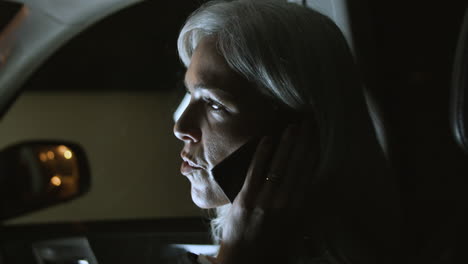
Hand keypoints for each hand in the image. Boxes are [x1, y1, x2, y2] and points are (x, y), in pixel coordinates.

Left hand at [216, 119, 317, 263]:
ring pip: (278, 166)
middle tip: (309, 122)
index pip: (310, 175)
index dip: (315, 154)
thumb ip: (304, 209)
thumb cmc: (271, 247)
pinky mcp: (245, 200)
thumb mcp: (296, 231)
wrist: (244, 261)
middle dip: (304, 142)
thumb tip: (314, 187)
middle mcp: (284, 204)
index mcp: (298, 211)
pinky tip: (267, 139)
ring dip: (286, 144)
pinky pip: (255, 172)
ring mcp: (264, 201)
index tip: (319, 137)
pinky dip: (261, 154)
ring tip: (293, 125)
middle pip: (297, 166)